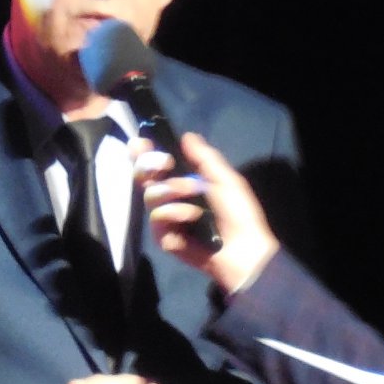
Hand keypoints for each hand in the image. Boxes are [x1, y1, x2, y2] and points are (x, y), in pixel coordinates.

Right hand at [138, 132, 279, 292]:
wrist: (242, 248)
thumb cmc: (238, 213)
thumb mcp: (226, 180)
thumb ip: (205, 158)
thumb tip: (187, 136)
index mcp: (184, 181)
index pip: (156, 164)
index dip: (144, 152)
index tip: (142, 143)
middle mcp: (170, 197)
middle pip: (144, 176)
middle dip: (150, 165)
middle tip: (165, 164)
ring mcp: (165, 217)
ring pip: (150, 195)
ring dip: (172, 190)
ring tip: (193, 194)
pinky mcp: (163, 237)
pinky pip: (157, 217)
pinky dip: (174, 212)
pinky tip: (192, 217)